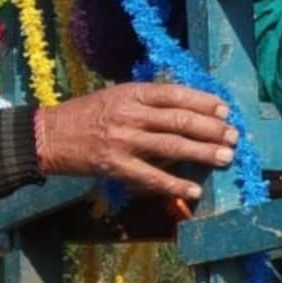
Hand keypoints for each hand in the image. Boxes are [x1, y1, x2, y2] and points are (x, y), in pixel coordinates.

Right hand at [34, 83, 237, 200]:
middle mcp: (131, 114)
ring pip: (172, 146)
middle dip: (212, 129)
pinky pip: (152, 177)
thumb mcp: (118, 96)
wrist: (48, 135)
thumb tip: (188, 109)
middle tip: (233, 137)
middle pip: (180, 120)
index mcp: (133, 92)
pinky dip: (175, 185)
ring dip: (202, 153)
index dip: (204, 102)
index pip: (177, 94)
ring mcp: (124, 141)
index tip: (225, 111)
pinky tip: (194, 190)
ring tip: (225, 158)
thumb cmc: (86, 114)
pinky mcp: (115, 166)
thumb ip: (148, 102)